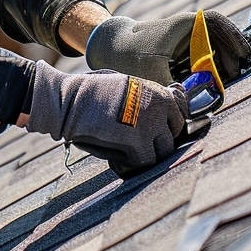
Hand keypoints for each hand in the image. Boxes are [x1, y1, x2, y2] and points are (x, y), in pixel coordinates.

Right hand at [26, 60, 188, 176]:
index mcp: (156, 91)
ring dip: (145, 155)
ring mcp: (151, 125)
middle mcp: (159, 106)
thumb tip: (176, 95)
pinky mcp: (139, 142)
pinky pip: (145, 162)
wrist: (70, 101)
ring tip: (126, 153)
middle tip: (137, 145)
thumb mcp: (124, 85)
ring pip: (162, 152)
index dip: (167, 125)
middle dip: (157, 142)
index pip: (181, 113)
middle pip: (173, 135)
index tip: (155, 132)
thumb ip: (147, 95)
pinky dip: (132, 164)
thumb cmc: (91, 92)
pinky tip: (117, 159)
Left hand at [85, 11, 250, 86]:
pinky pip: (201, 55)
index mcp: (182, 25)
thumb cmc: (129, 56)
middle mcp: (185, 29)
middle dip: (230, 53)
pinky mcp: (179, 51)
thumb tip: (191, 113)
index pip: (215, 21)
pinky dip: (210, 66)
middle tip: (236, 73)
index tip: (243, 53)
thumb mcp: (151, 76)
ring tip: (227, 78)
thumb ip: (173, 94)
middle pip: (218, 36)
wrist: (109, 48)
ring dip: (222, 61)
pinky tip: (214, 81)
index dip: (233, 35)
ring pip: (211, 46)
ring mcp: (183, 40)